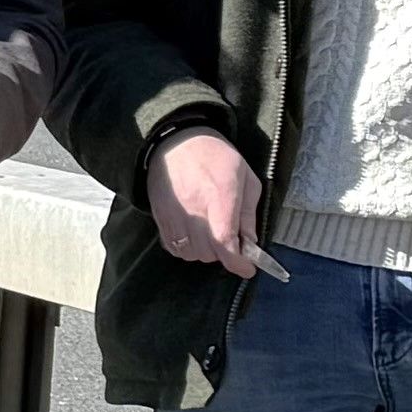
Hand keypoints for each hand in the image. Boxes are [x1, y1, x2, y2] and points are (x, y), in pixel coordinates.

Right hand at [147, 129, 266, 275]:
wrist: (174, 142)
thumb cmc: (215, 157)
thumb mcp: (245, 177)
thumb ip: (248, 213)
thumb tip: (251, 243)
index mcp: (220, 197)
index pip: (225, 241)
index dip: (237, 262)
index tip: (247, 269)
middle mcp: (195, 210)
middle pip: (209, 253)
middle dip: (224, 254)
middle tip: (231, 242)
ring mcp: (174, 215)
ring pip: (192, 254)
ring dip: (205, 252)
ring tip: (211, 237)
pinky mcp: (160, 218)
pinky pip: (174, 248)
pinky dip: (186, 249)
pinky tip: (194, 236)